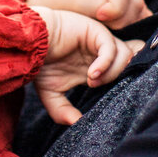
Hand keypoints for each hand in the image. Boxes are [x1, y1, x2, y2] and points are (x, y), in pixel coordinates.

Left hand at [27, 0, 151, 28]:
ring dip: (129, 24)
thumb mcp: (75, 2)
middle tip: (106, 28)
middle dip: (122, 19)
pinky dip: (136, 26)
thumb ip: (96, 4)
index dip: (115, 7)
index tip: (101, 18)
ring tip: (112, 32)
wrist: (58, 9)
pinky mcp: (130, 7)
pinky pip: (142, 16)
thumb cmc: (63, 4)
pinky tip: (125, 35)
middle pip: (134, 0)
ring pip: (140, 9)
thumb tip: (112, 11)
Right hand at [30, 6, 144, 125]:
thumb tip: (75, 125)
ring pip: (124, 55)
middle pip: (131, 61)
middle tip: (108, 90)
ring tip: (92, 83)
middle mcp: (101, 53)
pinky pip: (109, 48)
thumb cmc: (39, 63)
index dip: (126, 82)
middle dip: (125, 76)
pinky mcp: (94, 31)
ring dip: (112, 73)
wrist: (27, 43)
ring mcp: (99, 41)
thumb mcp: (51, 94)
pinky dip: (104, 63)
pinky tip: (91, 75)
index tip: (116, 100)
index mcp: (97, 66)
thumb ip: (62, 111)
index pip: (125, 70)